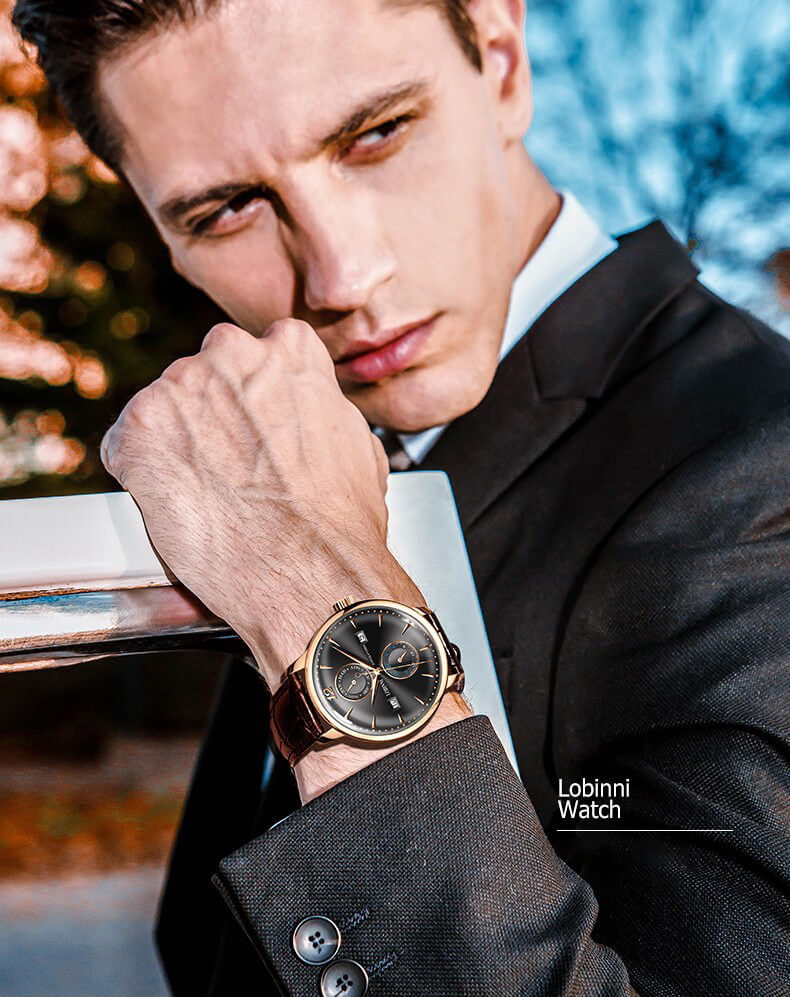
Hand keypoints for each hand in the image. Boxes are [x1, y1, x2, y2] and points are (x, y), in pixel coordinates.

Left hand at [100, 320, 421, 687]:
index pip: (257, 353)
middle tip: (230, 466)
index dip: (253, 397)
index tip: (255, 426)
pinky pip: (127, 446)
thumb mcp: (357, 443)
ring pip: (165, 409)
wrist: (308, 570)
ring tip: (208, 494)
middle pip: (206, 374)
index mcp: (289, 349)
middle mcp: (231, 353)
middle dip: (212, 414)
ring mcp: (181, 386)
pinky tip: (177, 505)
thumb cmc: (338, 520)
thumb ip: (320, 410)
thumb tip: (311, 417)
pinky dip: (142, 475)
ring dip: (177, 444)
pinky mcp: (140, 429)